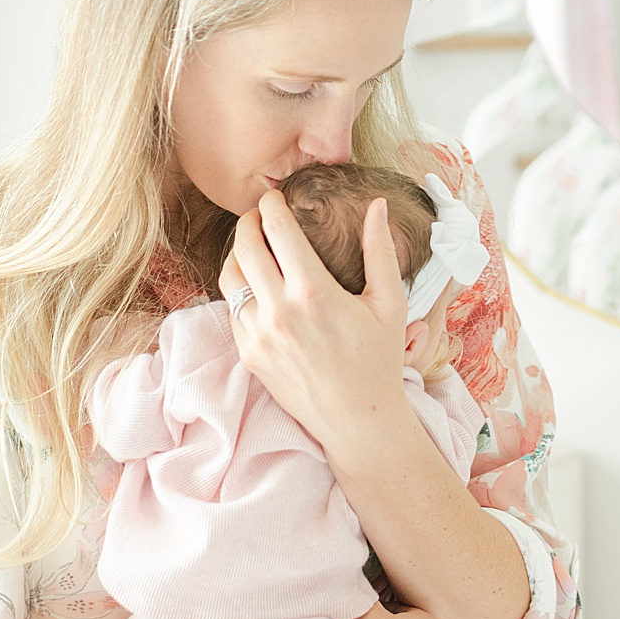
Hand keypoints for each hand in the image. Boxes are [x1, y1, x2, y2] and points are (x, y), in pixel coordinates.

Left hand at [219, 190, 410, 452]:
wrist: (358, 420)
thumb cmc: (378, 361)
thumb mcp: (389, 303)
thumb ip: (380, 251)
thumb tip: (377, 206)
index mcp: (313, 292)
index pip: (277, 230)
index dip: (271, 206)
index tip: (274, 197)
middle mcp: (279, 311)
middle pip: (244, 246)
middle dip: (248, 222)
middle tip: (258, 214)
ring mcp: (258, 335)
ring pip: (230, 277)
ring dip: (238, 253)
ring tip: (253, 246)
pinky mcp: (248, 354)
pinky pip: (232, 309)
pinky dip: (239, 289)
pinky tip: (256, 283)